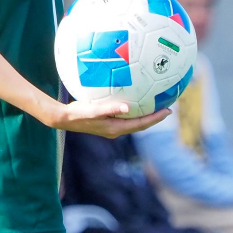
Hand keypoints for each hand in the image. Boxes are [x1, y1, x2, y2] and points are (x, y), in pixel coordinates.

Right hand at [44, 98, 169, 138]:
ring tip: (156, 106)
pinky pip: (126, 118)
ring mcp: (111, 127)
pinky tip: (134, 101)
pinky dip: (134, 111)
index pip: (141, 124)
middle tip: (167, 109)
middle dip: (155, 118)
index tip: (168, 111)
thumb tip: (128, 108)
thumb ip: (110, 109)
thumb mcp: (94, 110)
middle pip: (140, 125)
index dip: (155, 119)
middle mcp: (116, 130)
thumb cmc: (78, 114)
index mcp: (116, 128)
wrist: (64, 119)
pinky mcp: (107, 122)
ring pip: (134, 122)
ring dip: (146, 115)